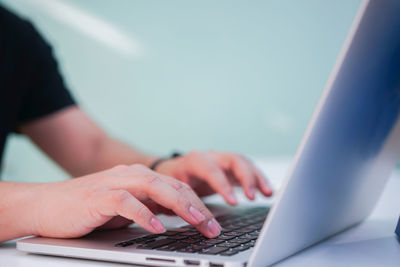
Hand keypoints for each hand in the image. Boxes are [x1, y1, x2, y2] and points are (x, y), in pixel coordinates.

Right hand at [31, 164, 220, 238]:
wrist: (46, 204)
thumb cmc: (88, 208)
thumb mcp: (125, 208)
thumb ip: (148, 207)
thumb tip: (175, 218)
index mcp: (139, 177)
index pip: (176, 187)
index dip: (198, 204)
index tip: (213, 223)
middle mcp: (130, 175)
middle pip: (172, 186)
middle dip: (196, 206)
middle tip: (213, 227)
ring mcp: (114, 183)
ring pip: (155, 188)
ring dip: (179, 205)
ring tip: (196, 222)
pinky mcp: (98, 196)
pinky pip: (125, 202)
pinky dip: (143, 214)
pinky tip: (156, 227)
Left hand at [154, 151, 272, 204]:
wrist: (172, 171)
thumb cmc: (170, 182)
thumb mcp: (171, 191)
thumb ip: (181, 202)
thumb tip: (192, 220)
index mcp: (193, 161)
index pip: (209, 169)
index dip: (221, 184)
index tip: (232, 202)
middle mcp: (211, 157)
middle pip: (233, 159)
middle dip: (245, 177)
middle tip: (252, 196)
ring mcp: (222, 161)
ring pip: (244, 163)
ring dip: (257, 178)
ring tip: (267, 193)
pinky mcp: (231, 168)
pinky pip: (248, 170)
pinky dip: (259, 180)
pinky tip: (267, 192)